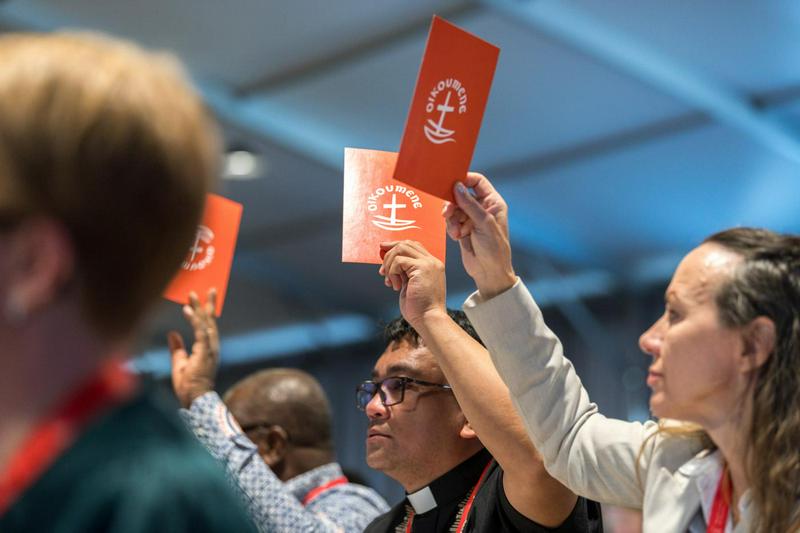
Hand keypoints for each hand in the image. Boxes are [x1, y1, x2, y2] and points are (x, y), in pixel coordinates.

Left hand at [168, 288, 219, 408]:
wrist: (193, 399)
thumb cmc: (188, 385)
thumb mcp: (179, 362)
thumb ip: (177, 347)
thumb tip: (173, 333)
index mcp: (207, 348)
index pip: (206, 326)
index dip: (202, 312)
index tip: (197, 300)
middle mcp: (211, 346)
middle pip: (210, 321)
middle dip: (207, 304)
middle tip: (207, 289)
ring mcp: (209, 349)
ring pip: (206, 323)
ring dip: (200, 308)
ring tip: (193, 295)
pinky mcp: (204, 352)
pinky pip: (200, 332)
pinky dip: (195, 320)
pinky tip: (188, 310)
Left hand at [378, 241, 447, 327]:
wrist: (429, 319)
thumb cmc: (420, 308)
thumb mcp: (410, 285)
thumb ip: (404, 272)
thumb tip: (389, 262)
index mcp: (432, 265)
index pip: (413, 246)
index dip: (396, 246)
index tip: (383, 252)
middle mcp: (432, 262)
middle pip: (406, 243)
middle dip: (389, 253)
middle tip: (381, 270)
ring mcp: (428, 263)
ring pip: (401, 248)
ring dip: (389, 264)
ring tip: (389, 281)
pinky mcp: (422, 268)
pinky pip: (399, 260)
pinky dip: (392, 272)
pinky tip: (396, 287)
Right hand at [444, 172, 515, 298]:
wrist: (489, 272)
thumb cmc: (494, 249)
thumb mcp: (484, 223)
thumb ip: (469, 204)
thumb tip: (457, 186)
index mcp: (493, 203)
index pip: (478, 182)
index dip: (465, 179)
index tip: (452, 183)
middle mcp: (482, 208)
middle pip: (461, 194)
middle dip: (453, 203)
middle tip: (447, 212)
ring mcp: (472, 219)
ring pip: (454, 209)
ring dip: (452, 219)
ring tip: (456, 231)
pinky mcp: (463, 229)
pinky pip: (451, 221)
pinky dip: (451, 228)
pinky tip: (457, 237)